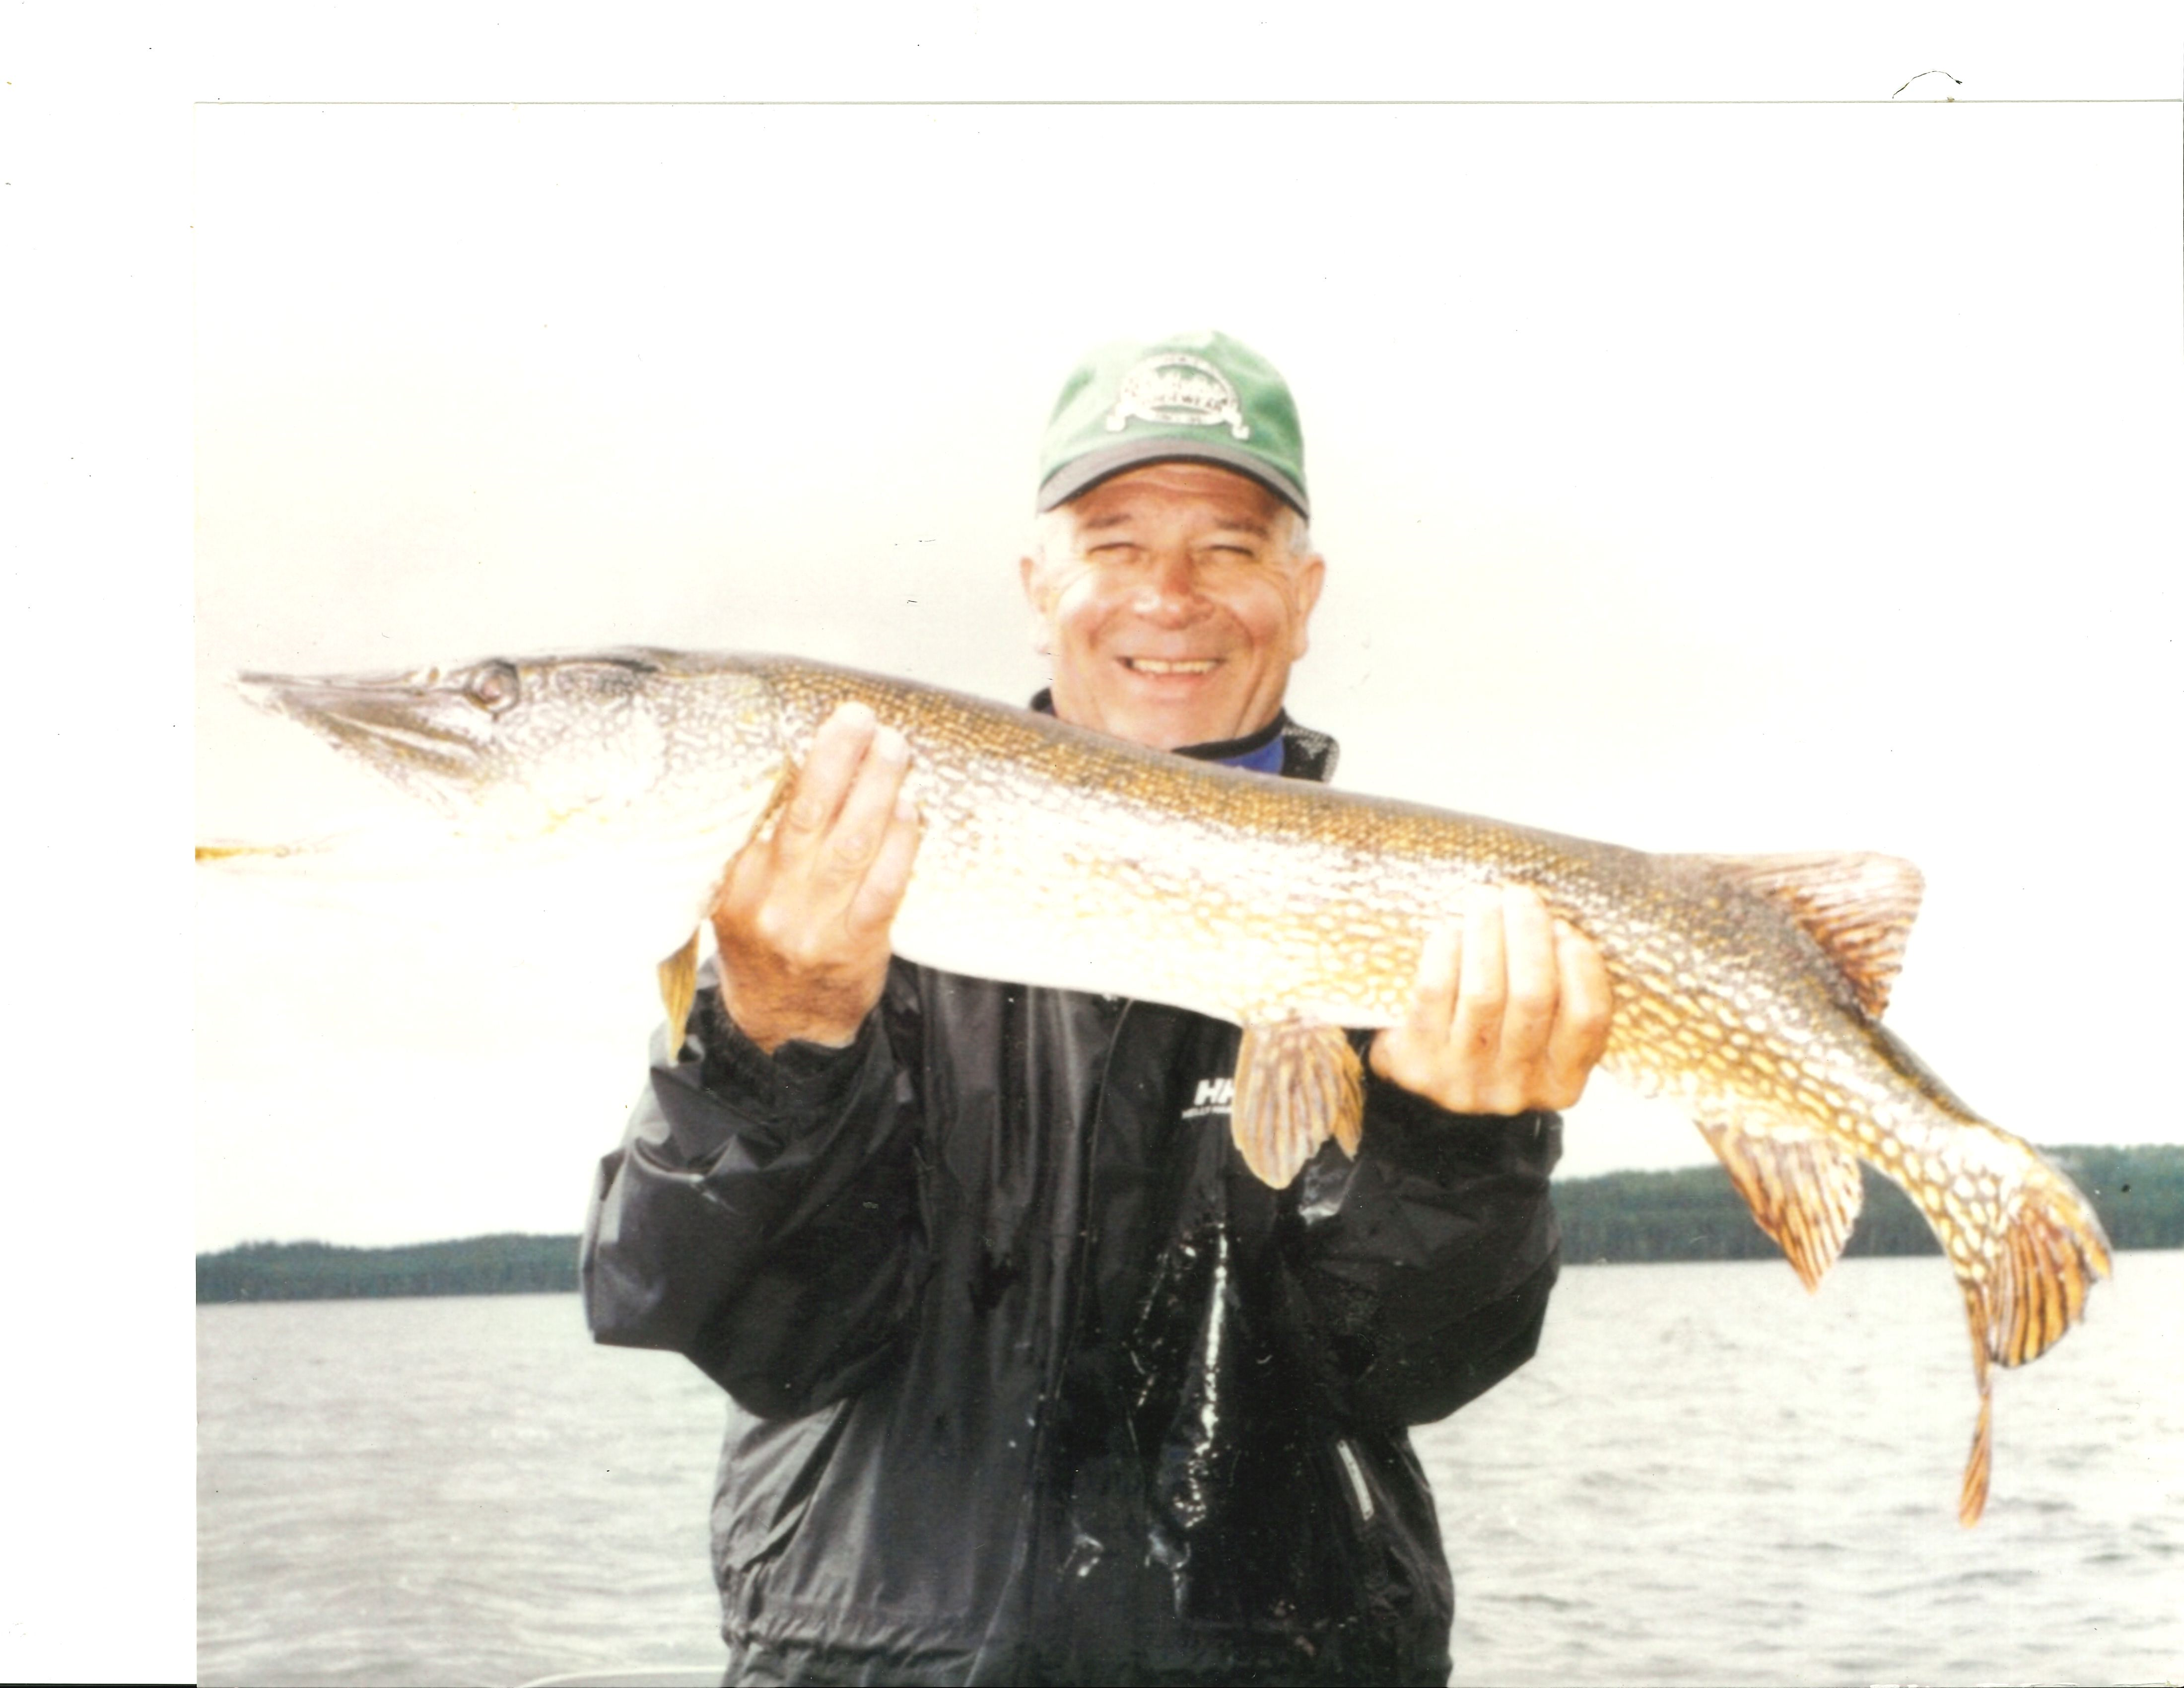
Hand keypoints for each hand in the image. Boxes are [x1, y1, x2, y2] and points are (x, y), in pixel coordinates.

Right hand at [710, 702, 921, 1052]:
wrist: (783, 1025)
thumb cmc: (768, 942)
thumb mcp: (742, 895)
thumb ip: (761, 844)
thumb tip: (801, 765)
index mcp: (736, 882)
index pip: (764, 811)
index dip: (800, 762)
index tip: (825, 722)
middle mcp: (773, 901)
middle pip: (808, 815)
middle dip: (838, 758)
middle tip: (861, 717)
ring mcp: (816, 925)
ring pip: (852, 843)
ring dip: (878, 789)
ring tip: (894, 748)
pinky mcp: (858, 945)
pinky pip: (885, 885)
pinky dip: (900, 843)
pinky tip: (910, 808)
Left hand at [1369, 883, 1611, 1114]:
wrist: (1424, 1092)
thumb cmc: (1492, 1047)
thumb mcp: (1540, 1041)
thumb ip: (1559, 998)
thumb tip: (1554, 928)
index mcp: (1561, 1082)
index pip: (1588, 1016)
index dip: (1581, 963)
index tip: (1564, 928)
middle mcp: (1515, 1086)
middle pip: (1534, 995)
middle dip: (1529, 932)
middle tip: (1520, 895)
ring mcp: (1464, 1078)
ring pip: (1484, 991)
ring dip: (1487, 931)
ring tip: (1486, 899)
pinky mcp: (1419, 1061)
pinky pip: (1436, 990)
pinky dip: (1447, 949)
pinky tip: (1452, 928)